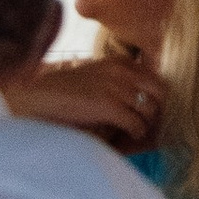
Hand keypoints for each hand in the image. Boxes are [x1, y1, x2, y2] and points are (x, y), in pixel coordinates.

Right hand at [0, 53, 164, 147]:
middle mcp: (122, 72)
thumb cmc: (66, 90)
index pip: (156, 79)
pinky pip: (136, 124)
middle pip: (159, 93)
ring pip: (149, 111)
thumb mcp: (97, 74)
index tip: (155, 109)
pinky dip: (136, 132)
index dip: (158, 97)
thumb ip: (119, 79)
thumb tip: (141, 95)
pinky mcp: (108, 106)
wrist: (40, 97)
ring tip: (139, 131)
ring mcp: (116, 88)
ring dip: (146, 124)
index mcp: (121, 63)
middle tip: (152, 123)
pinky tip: (130, 136)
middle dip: (157, 110)